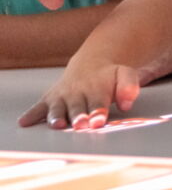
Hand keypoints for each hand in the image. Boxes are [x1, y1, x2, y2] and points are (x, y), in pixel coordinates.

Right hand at [18, 59, 139, 129]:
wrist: (90, 64)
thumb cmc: (109, 76)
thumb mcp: (125, 74)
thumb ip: (129, 86)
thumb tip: (127, 103)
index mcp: (97, 88)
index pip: (98, 103)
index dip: (98, 113)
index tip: (98, 122)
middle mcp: (77, 92)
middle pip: (77, 108)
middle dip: (78, 117)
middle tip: (80, 126)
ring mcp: (62, 96)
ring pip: (58, 108)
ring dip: (56, 117)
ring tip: (58, 125)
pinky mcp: (49, 99)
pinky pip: (39, 107)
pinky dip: (32, 114)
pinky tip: (24, 122)